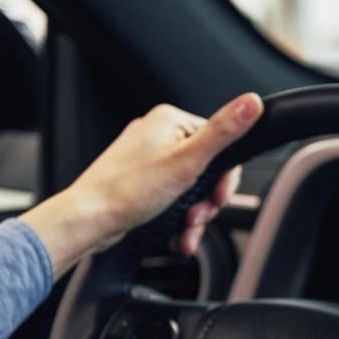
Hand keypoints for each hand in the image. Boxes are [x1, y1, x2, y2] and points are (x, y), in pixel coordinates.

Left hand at [21, 93, 263, 276]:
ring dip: (193, 216)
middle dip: (206, 203)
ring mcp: (148, 159)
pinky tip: (174, 234)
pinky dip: (177, 220)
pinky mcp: (141, 182)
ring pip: (190, 190)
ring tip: (184, 231)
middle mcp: (158, 135)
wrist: (88, 220)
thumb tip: (251, 103)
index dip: (224, 179)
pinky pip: (172, 199)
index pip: (220, 144)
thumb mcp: (187, 162)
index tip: (217, 199)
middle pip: (206, 170)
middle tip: (197, 217)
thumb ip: (222, 133)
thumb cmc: (127, 192)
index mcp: (170, 121)